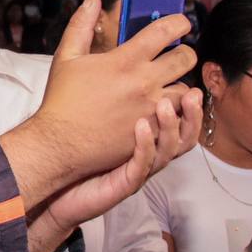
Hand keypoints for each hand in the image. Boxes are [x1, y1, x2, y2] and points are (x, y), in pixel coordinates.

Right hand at [33, 0, 195, 181]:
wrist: (59, 143)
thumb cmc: (62, 100)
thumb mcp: (67, 57)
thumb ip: (81, 24)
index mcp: (125, 60)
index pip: (165, 31)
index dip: (179, 22)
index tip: (181, 23)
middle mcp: (144, 83)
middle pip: (186, 58)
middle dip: (184, 53)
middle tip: (174, 55)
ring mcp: (151, 109)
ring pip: (187, 91)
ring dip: (178, 85)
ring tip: (165, 87)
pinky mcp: (152, 132)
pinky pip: (178, 118)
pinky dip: (174, 112)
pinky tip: (161, 109)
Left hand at [40, 88, 200, 233]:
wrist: (60, 189)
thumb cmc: (78, 153)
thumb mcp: (97, 119)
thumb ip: (111, 95)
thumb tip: (117, 62)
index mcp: (146, 139)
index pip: (178, 122)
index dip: (188, 104)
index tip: (190, 78)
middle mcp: (148, 155)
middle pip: (183, 138)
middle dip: (191, 115)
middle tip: (191, 92)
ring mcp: (138, 170)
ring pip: (166, 152)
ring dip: (169, 127)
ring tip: (164, 104)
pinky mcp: (124, 184)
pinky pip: (141, 166)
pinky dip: (144, 146)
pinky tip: (140, 126)